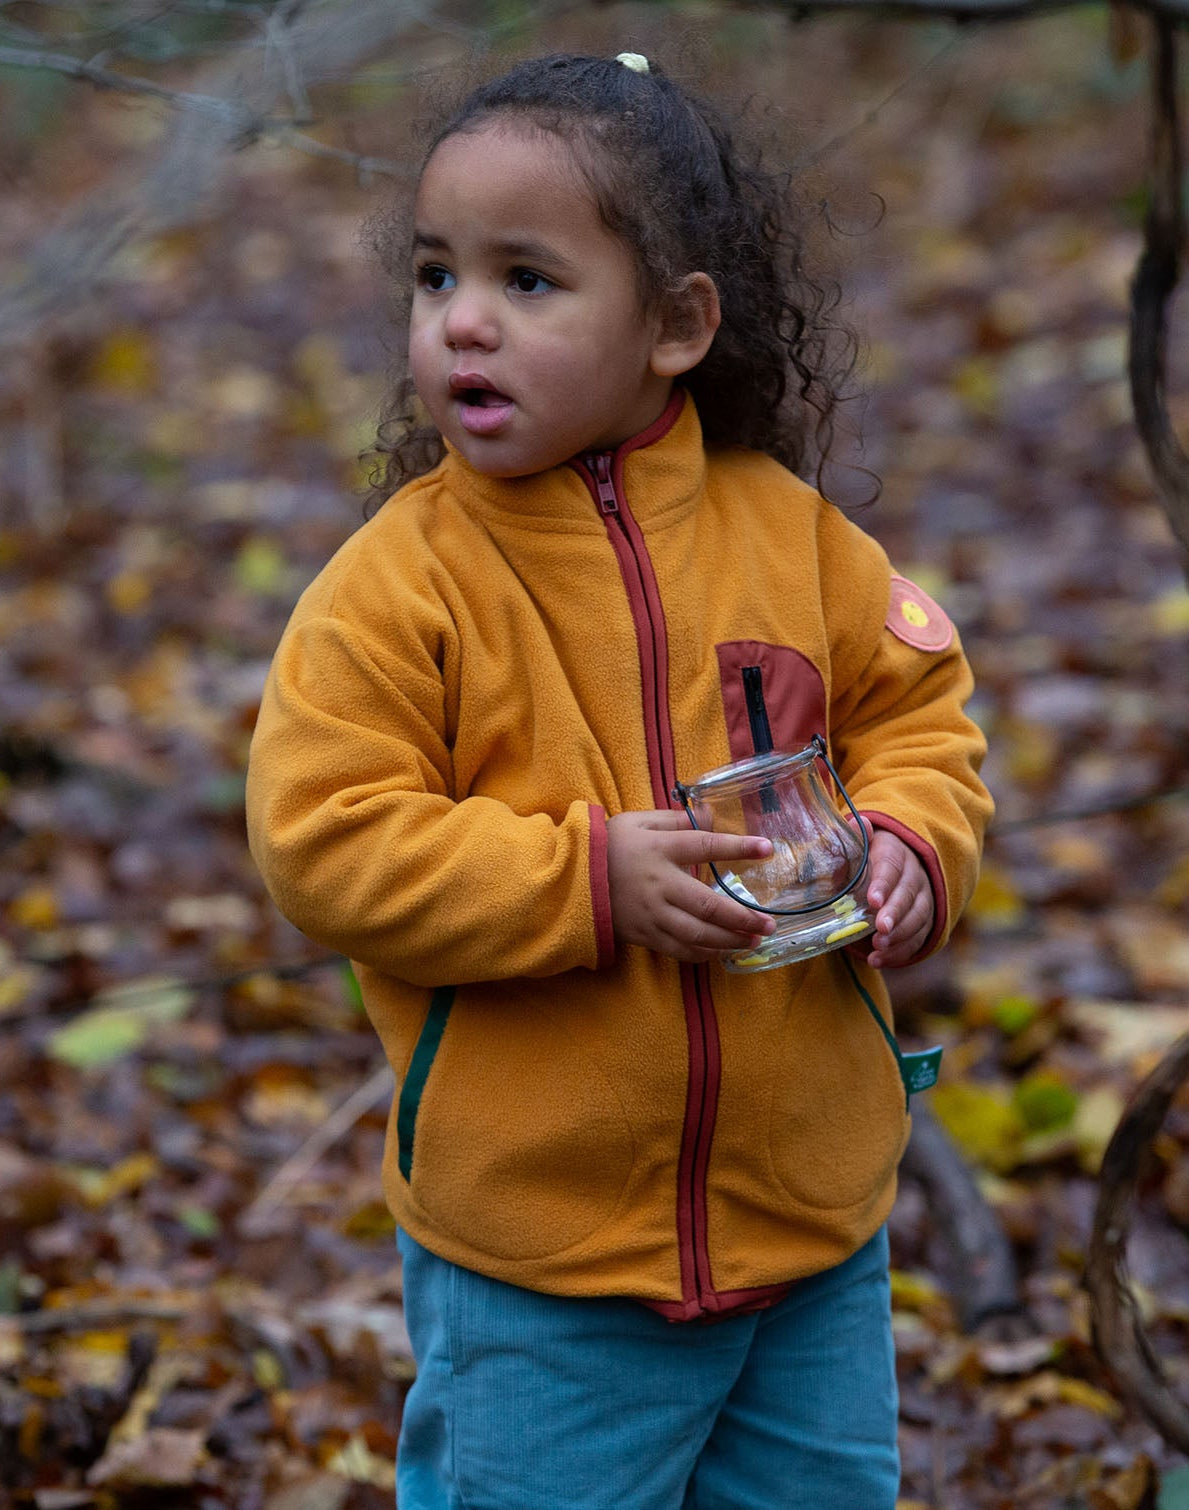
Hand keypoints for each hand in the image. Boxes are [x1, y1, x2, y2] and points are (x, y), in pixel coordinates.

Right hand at [607, 810, 775, 962]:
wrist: (570, 879)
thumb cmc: (608, 845)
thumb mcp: (637, 821)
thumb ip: (675, 818)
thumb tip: (711, 814)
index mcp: (661, 849)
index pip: (706, 846)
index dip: (738, 847)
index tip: (767, 849)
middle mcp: (660, 884)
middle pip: (708, 905)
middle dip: (742, 917)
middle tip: (769, 924)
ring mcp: (652, 914)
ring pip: (697, 934)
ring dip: (729, 941)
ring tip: (753, 941)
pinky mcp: (644, 935)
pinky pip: (678, 950)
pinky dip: (703, 954)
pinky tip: (721, 952)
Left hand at [855, 822, 934, 968]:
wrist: (891, 865)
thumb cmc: (865, 857)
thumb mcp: (858, 846)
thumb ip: (854, 838)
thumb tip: (858, 822)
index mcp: (895, 851)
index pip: (892, 866)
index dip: (883, 883)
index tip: (872, 900)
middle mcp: (914, 874)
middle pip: (908, 893)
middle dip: (895, 913)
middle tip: (881, 929)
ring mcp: (923, 897)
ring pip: (918, 916)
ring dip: (900, 934)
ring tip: (878, 947)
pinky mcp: (924, 920)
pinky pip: (918, 937)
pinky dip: (900, 951)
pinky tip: (879, 960)